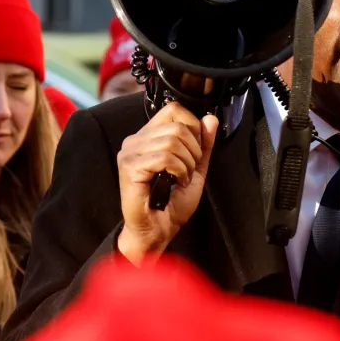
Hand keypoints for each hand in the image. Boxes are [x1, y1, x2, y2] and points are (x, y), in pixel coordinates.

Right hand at [116, 101, 218, 265]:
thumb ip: (203, 144)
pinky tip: (175, 182)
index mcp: (149, 136)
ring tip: (181, 178)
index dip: (193, 127)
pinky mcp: (129, 166)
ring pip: (172, 140)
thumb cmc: (172, 204)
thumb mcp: (195, 169)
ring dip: (187, 163)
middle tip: (188, 170)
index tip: (195, 151)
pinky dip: (178, 170)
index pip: (174, 110)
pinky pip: (164, 156)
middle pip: (177, 125)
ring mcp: (130, 152)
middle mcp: (136, 140)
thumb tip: (210, 119)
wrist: (158, 230)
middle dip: (194, 150)